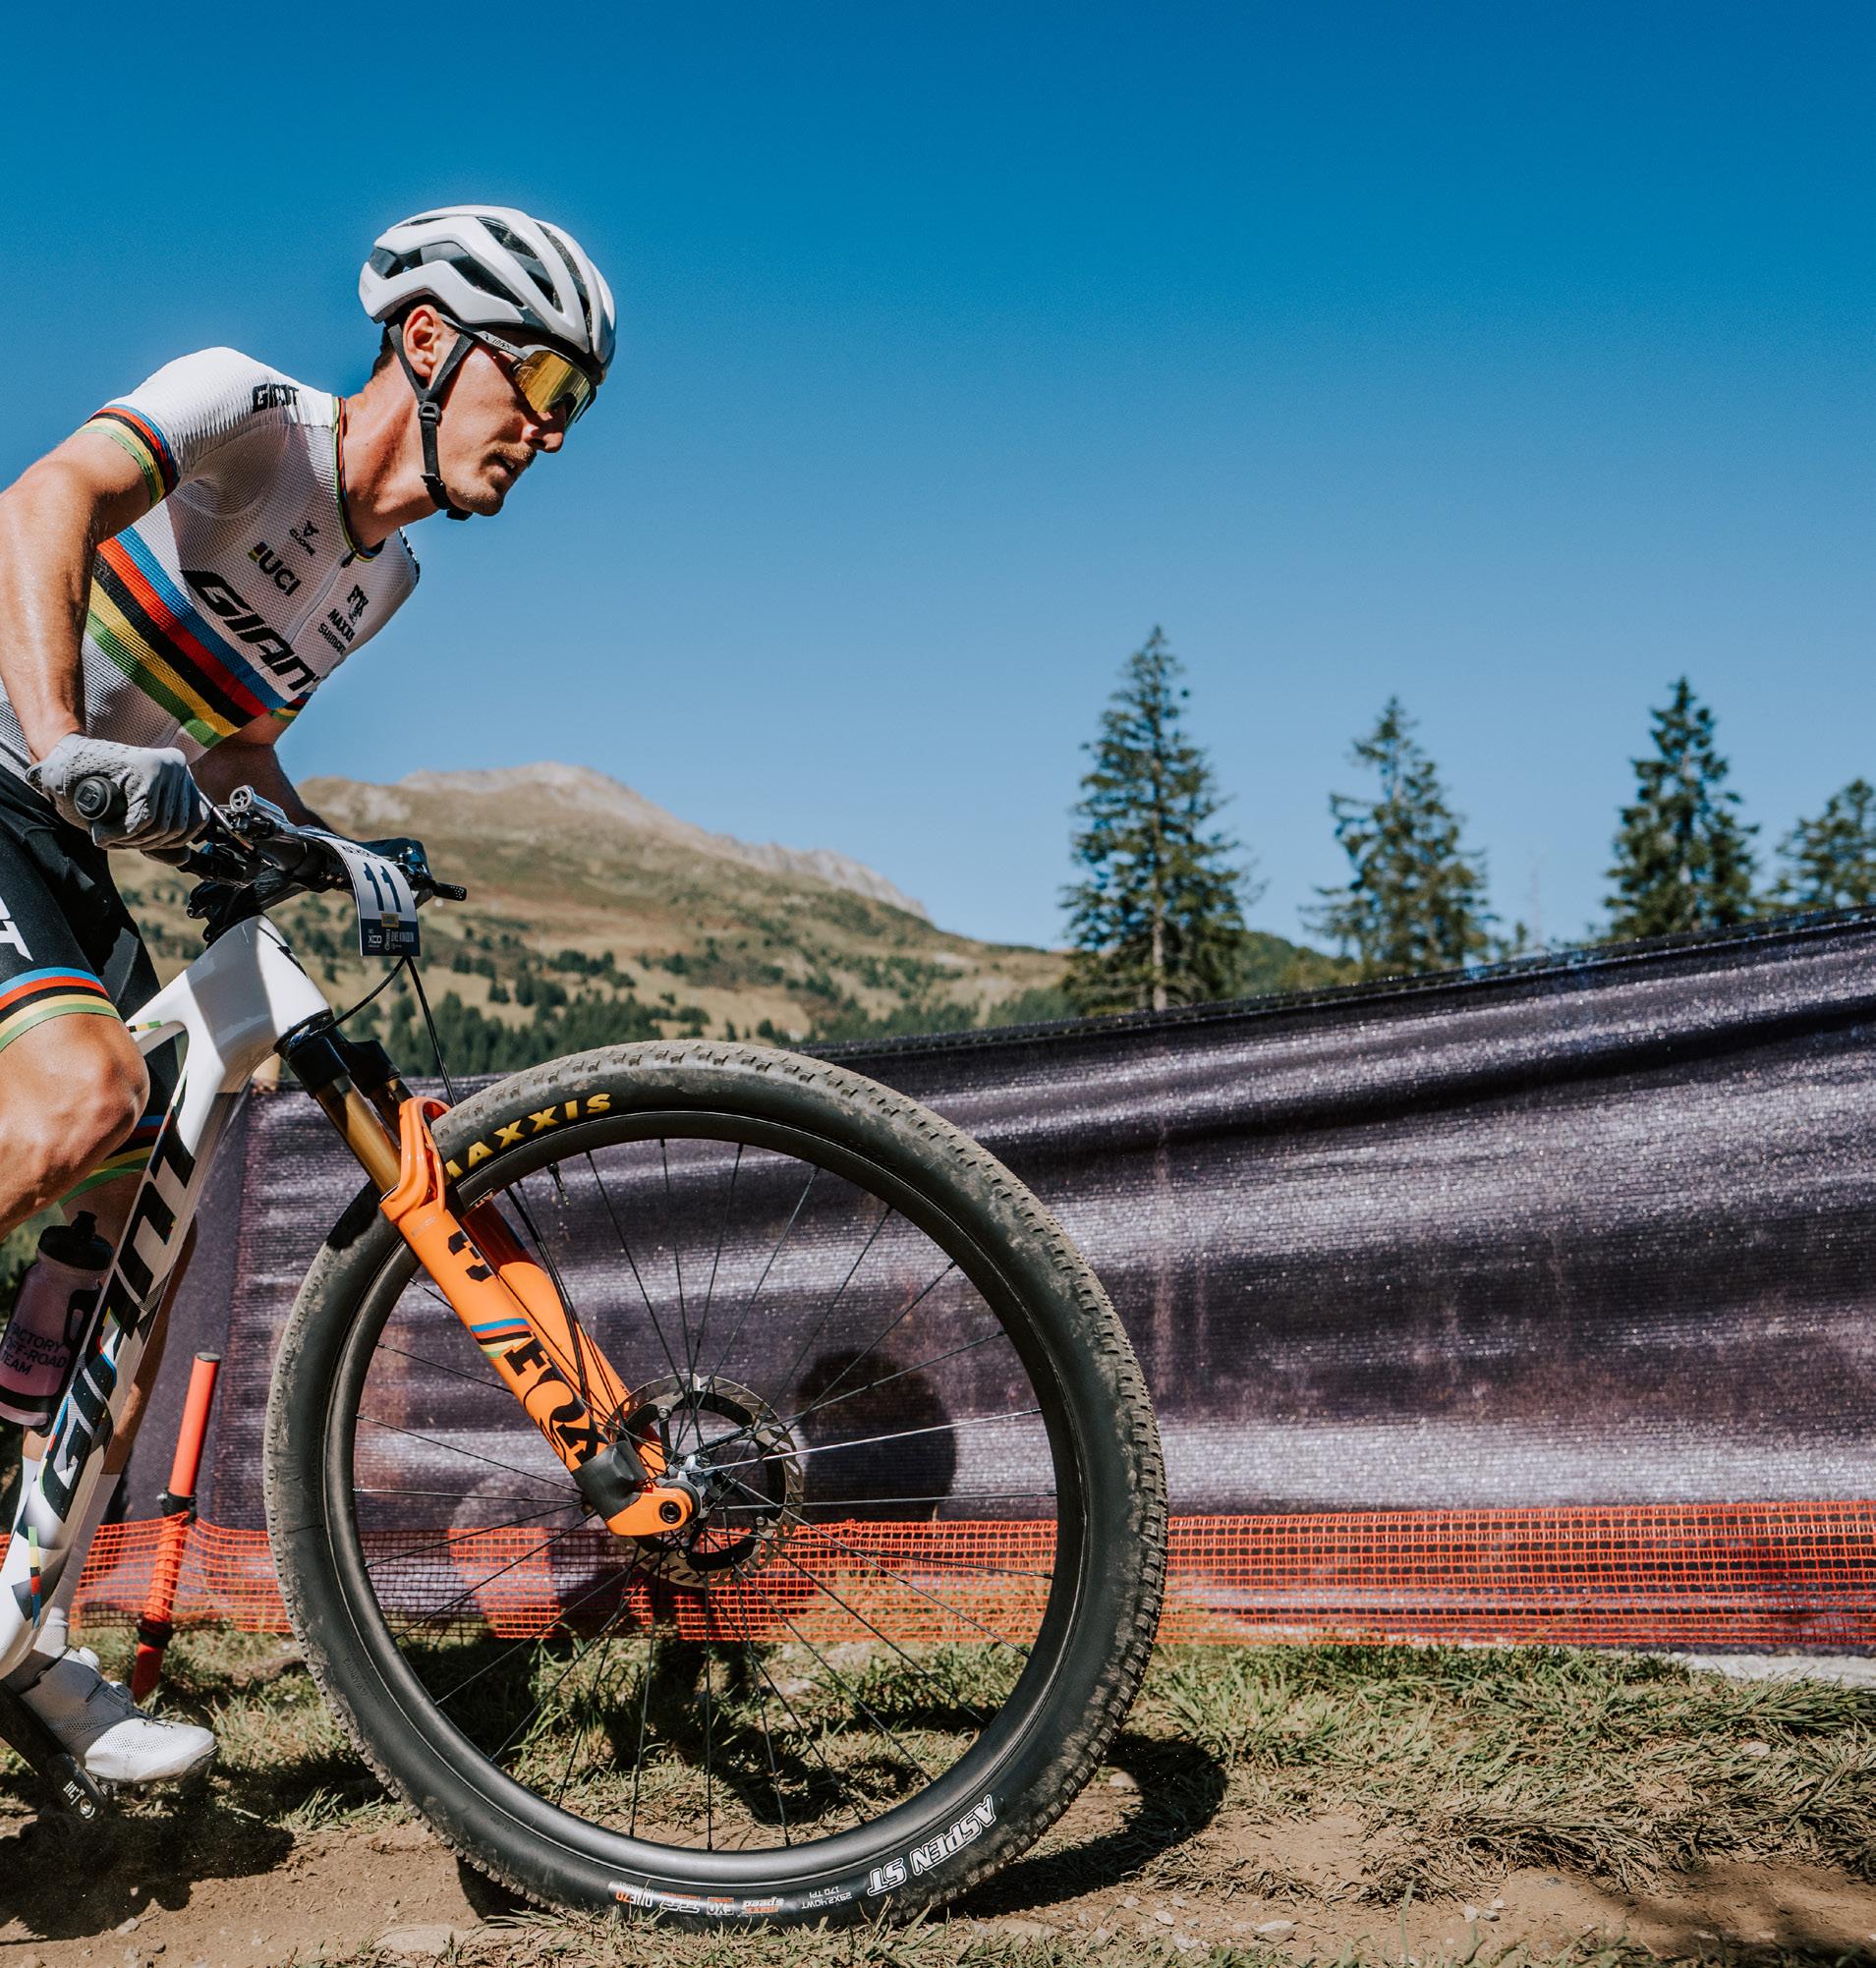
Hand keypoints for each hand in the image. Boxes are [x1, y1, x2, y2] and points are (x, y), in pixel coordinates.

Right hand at [30, 734, 211, 849]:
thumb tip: (184, 857)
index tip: (144, 845)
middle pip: (179, 825)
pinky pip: (142, 819)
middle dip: (147, 843)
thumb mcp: (135, 815)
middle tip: (118, 840)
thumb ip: (161, 836)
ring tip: (108, 835)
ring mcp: (163, 765)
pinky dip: (121, 834)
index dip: (169, 842)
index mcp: (181, 775)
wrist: (58, 763)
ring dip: (131, 840)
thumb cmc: (95, 790)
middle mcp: (177, 766)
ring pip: (161, 825)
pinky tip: (102, 833)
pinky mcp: (143, 769)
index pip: (197, 820)